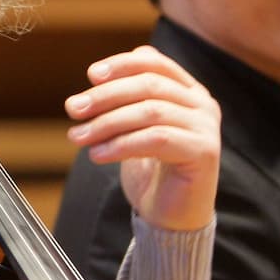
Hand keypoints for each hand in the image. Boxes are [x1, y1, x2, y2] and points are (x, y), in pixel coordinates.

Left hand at [65, 45, 219, 231]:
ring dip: (107, 123)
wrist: (171, 217)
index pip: (154, 62)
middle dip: (106, 95)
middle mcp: (202, 104)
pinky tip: (98, 154)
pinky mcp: (203, 152)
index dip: (122, 64)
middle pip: (149, 85)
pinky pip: (156, 139)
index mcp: (187, 91)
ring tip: (78, 137)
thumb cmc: (151, 172)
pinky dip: (122, 145)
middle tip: (73, 109)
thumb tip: (92, 82)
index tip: (91, 75)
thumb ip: (123, 103)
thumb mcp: (133, 129)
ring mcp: (206, 127)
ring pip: (150, 111)